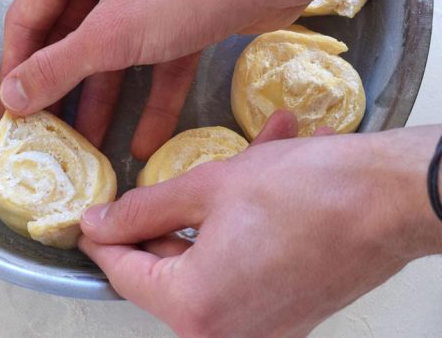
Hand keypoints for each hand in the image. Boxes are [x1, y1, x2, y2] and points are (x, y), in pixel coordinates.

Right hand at [0, 0, 305, 158]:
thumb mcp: (113, 34)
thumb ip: (58, 67)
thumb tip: (11, 96)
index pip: (29, 15)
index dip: (16, 69)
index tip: (9, 116)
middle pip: (71, 34)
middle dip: (65, 89)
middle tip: (49, 135)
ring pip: (115, 47)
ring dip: (106, 96)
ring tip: (91, 148)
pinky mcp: (182, 3)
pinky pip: (154, 50)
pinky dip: (151, 90)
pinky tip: (145, 140)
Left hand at [79, 113, 441, 336]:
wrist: (394, 199)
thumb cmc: (309, 191)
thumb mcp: (207, 187)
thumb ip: (142, 209)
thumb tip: (99, 223)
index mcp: (195, 306)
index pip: (122, 271)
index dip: (102, 237)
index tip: (91, 218)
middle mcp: (225, 334)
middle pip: (164, 271)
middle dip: (165, 219)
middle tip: (167, 182)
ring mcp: (259, 330)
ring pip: (205, 265)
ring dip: (212, 216)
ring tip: (235, 165)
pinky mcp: (284, 316)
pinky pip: (241, 270)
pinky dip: (242, 232)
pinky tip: (260, 184)